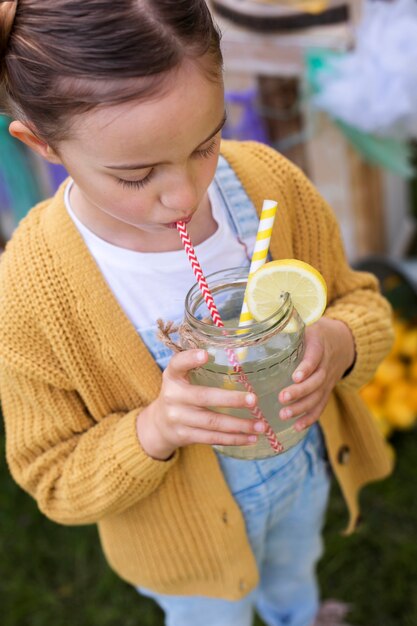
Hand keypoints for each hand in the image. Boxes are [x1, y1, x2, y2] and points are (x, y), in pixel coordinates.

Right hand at [136, 349, 264, 459]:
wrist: (159, 423)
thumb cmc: (180, 392)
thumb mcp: (180, 375)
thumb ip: (197, 364)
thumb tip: (232, 345)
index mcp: (172, 376)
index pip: (178, 364)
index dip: (190, 359)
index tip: (206, 355)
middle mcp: (173, 396)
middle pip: (204, 397)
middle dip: (231, 399)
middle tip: (254, 400)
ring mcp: (178, 418)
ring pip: (212, 422)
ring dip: (239, 425)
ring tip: (261, 425)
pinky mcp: (185, 435)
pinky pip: (212, 438)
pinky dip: (234, 439)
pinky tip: (251, 438)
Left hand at [278, 317, 354, 431]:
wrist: (343, 342)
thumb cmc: (314, 334)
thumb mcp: (304, 326)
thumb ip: (284, 330)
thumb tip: (253, 334)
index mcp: (319, 344)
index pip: (315, 356)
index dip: (306, 367)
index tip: (295, 377)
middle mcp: (326, 364)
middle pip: (316, 380)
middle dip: (299, 391)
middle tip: (282, 398)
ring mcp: (328, 380)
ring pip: (318, 396)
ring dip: (302, 407)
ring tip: (284, 415)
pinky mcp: (327, 391)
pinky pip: (321, 406)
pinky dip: (310, 418)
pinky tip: (297, 427)